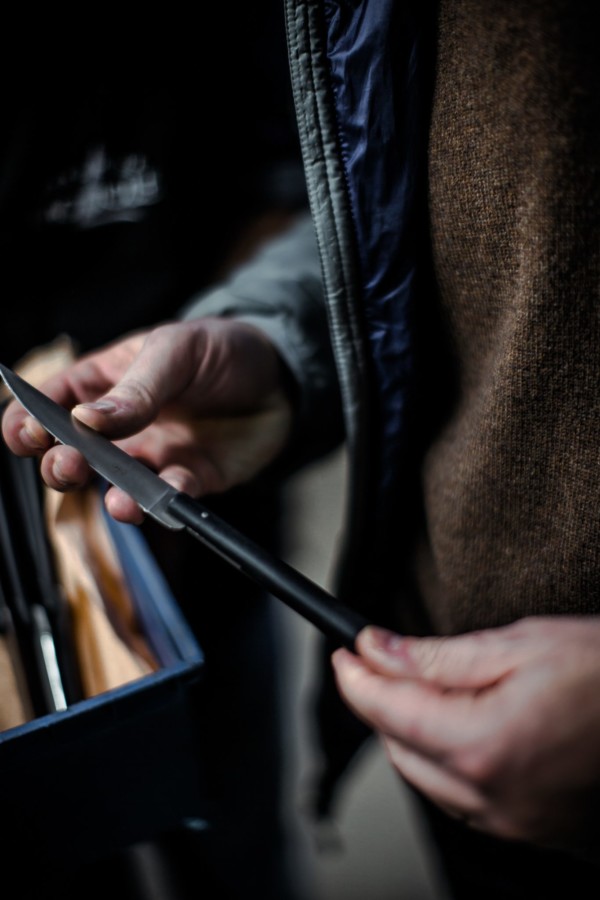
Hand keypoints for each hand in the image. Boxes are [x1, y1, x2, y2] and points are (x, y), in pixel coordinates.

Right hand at [2, 318, 292, 521]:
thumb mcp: (176, 352)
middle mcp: (123, 425)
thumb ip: (134, 389)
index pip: (50, 403)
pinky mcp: (191, 478)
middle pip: (73, 452)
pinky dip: (163, 502)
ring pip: (117, 484)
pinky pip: (169, 497)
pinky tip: (163, 495)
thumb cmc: (223, 350)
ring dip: (110, 495)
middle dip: (60, 464)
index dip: (28, 421)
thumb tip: (84, 419)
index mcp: (106, 382)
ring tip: (116, 499)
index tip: (27, 434)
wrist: (284, 376)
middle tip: (65, 466)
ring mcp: (154, 454)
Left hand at [332, 616, 599, 852]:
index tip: (344, 651)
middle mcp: (492, 798)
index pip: (388, 711)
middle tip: (378, 659)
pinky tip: (459, 727)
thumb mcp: (522, 644)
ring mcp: (513, 823)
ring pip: (426, 778)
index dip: (356, 677)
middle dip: (379, 702)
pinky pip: (462, 800)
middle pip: (399, 748)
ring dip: (409, 733)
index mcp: (484, 744)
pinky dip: (444, 761)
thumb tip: (378, 650)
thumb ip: (438, 656)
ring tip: (420, 685)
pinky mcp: (532, 832)